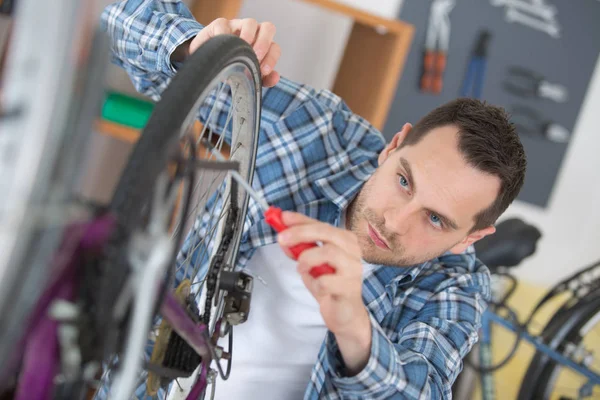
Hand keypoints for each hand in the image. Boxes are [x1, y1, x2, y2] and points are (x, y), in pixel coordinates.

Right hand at [175, 18, 280, 86]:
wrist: (208, 62)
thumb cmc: (231, 66)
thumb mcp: (246, 75)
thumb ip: (263, 78)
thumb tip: (275, 78)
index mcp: (262, 46)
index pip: (274, 48)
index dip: (271, 58)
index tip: (263, 71)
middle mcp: (253, 34)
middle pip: (268, 28)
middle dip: (264, 43)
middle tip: (256, 56)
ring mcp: (238, 26)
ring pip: (250, 23)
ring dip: (248, 36)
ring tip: (240, 51)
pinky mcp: (220, 25)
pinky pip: (224, 25)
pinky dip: (224, 35)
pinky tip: (222, 48)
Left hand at [277, 211, 370, 339]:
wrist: (345, 313)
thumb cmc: (329, 284)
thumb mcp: (311, 263)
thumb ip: (299, 249)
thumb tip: (283, 237)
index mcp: (345, 240)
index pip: (321, 224)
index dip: (301, 220)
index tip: (283, 217)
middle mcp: (352, 250)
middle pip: (326, 232)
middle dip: (300, 233)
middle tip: (282, 238)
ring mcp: (353, 268)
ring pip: (328, 252)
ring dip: (307, 259)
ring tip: (302, 269)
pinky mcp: (350, 288)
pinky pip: (327, 281)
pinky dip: (315, 283)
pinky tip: (318, 288)